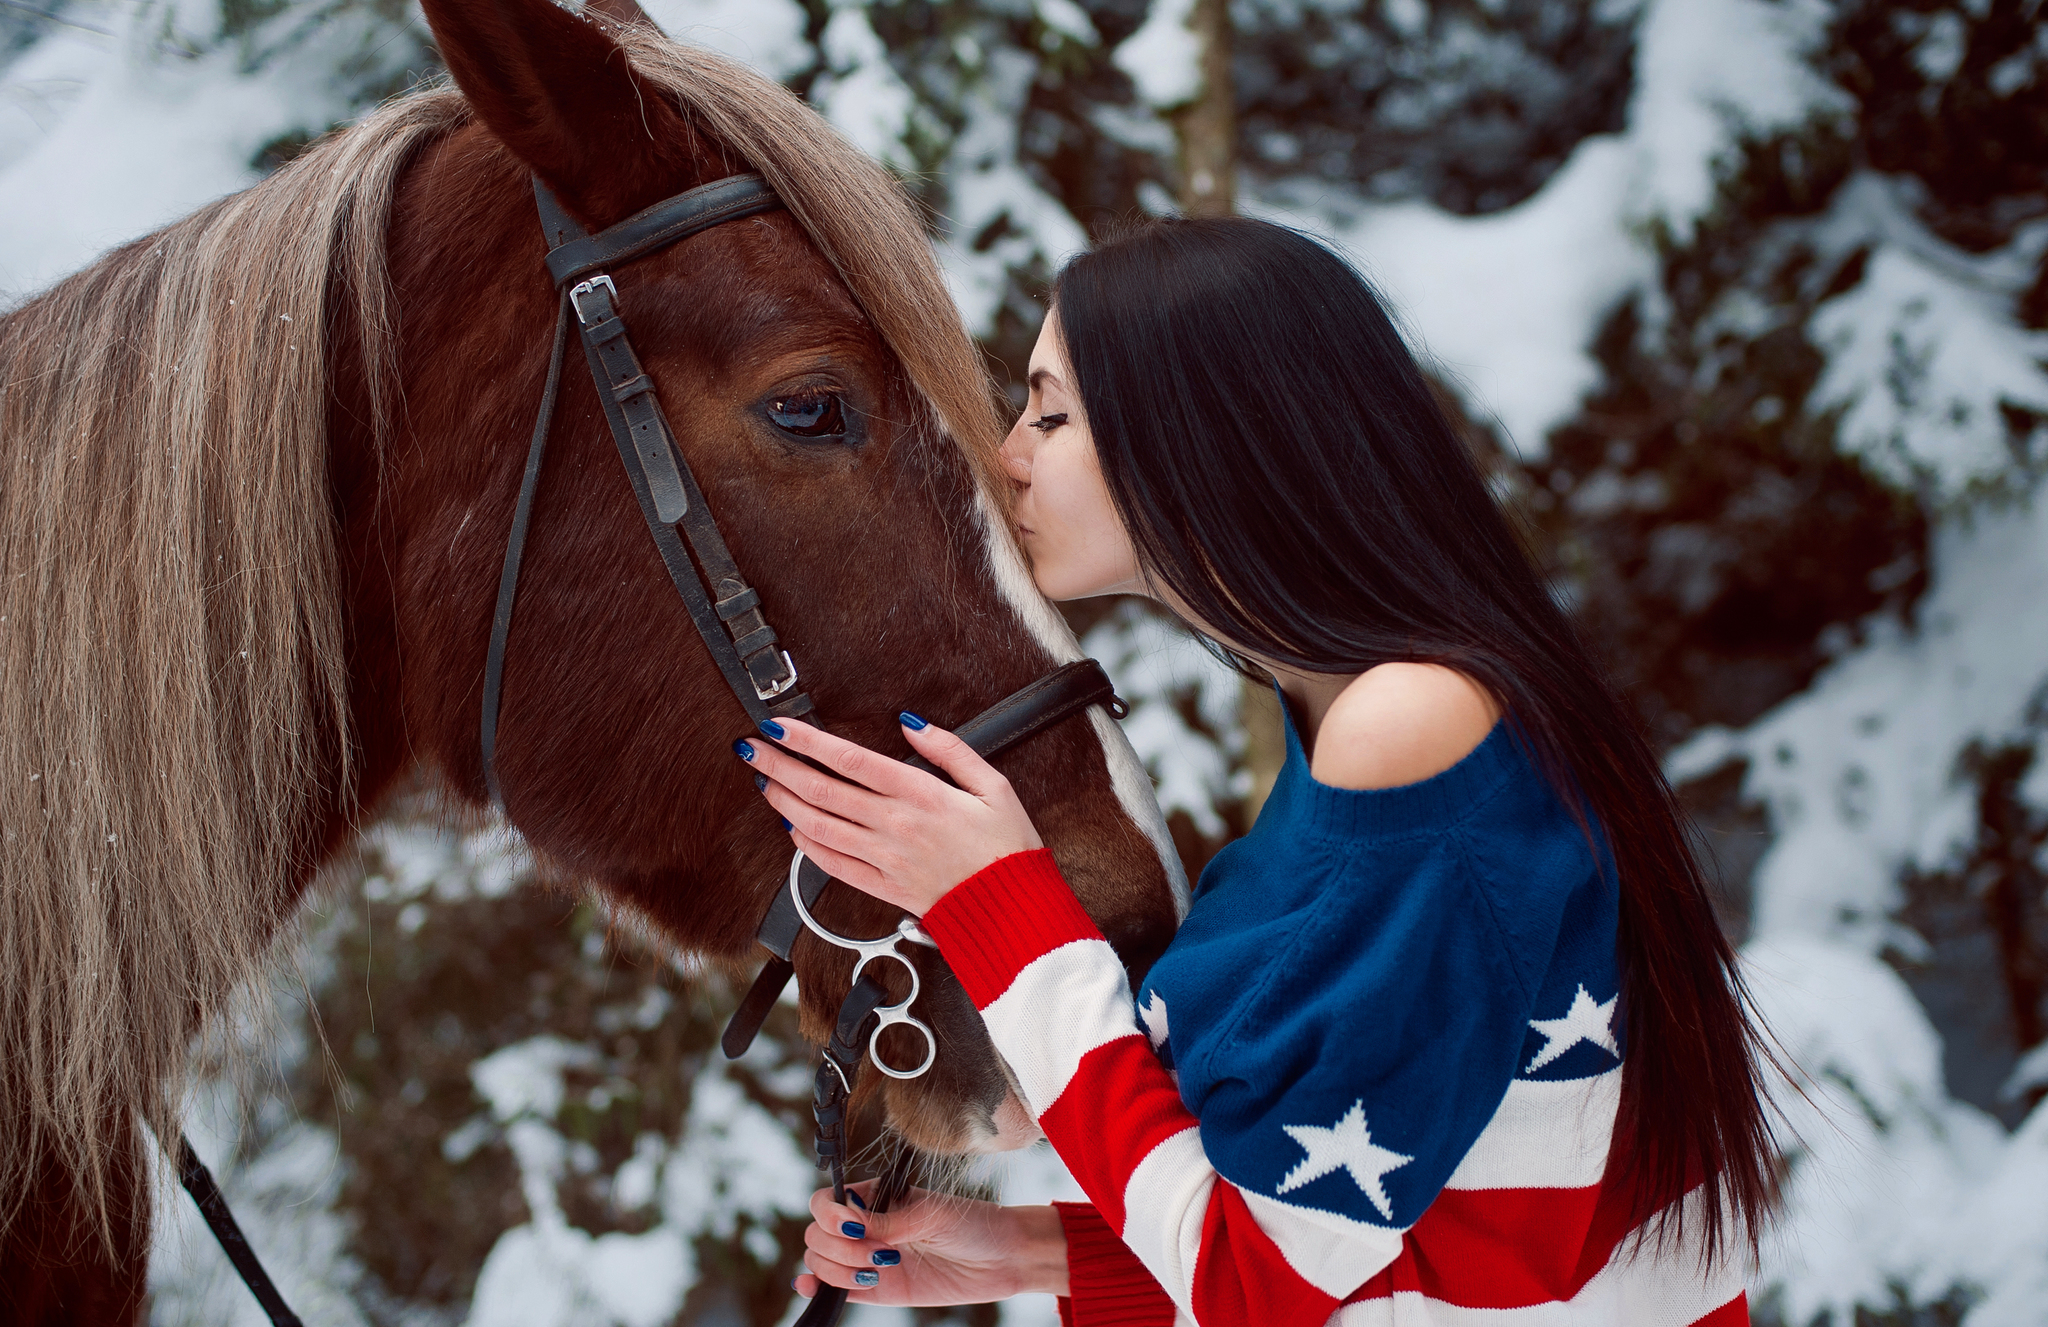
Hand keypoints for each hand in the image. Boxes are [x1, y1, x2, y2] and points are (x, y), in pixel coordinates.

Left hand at [738, 715, 1042, 916]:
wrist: (1011, 910)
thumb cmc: (1007, 847)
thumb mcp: (994, 786)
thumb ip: (950, 750)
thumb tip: (910, 724)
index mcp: (921, 795)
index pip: (849, 759)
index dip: (808, 741)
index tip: (780, 726)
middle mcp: (894, 826)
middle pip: (822, 790)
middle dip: (780, 766)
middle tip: (751, 748)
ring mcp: (884, 859)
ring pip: (818, 826)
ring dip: (784, 802)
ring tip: (763, 782)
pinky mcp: (882, 886)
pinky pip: (832, 865)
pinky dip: (806, 846)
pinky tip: (792, 828)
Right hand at [793, 1183, 1068, 1304]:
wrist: (999, 1259)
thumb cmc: (970, 1224)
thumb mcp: (929, 1214)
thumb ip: (888, 1222)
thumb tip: (851, 1229)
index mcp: (873, 1198)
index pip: (826, 1202)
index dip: (830, 1215)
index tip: (855, 1227)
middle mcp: (864, 1227)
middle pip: (817, 1235)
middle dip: (840, 1247)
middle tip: (882, 1255)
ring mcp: (865, 1258)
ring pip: (821, 1262)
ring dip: (837, 1269)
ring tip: (876, 1272)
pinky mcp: (874, 1289)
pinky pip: (834, 1289)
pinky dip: (817, 1288)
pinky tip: (811, 1288)